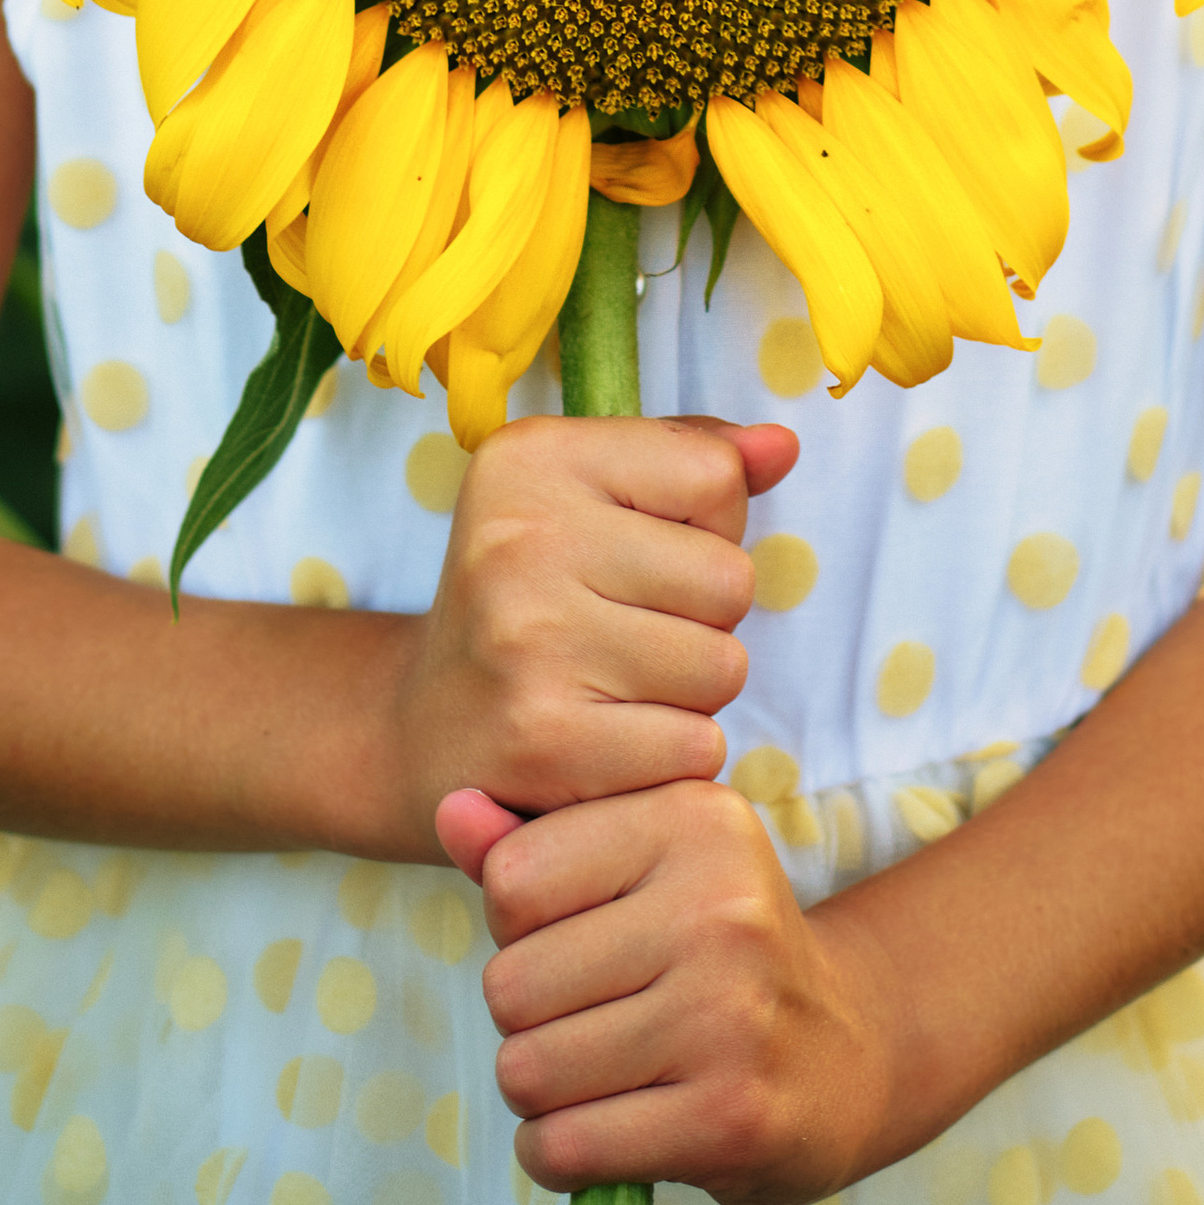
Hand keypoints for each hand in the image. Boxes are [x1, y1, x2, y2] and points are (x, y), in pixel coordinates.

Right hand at [391, 415, 797, 844]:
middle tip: (626, 634)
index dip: (705, 527)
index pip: (715, 475)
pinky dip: (669, 758)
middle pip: (731, 580)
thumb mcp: (587, 497)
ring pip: (723, 668)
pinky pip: (696, 748)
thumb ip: (689, 459)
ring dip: (692, 693)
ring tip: (617, 687)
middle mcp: (521, 539)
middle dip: (704, 619)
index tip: (635, 554)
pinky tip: (607, 743)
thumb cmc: (530, 597)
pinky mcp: (545, 741)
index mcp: (531, 459)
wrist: (420, 728)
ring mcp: (528, 641)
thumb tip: (783, 446)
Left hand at [472, 780, 891, 1204]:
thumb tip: (450, 808)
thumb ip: (533, 841)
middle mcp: (719, 907)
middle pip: (509, 986)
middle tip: (594, 1020)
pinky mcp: (730, 1118)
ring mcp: (729, 1015)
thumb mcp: (638, 868)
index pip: (512, 880)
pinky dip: (559, 1156)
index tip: (579, 939)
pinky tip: (607, 1135)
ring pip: (527, 1071)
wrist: (845, 1056)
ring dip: (541, 1094)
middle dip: (526, 1021)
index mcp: (693, 819)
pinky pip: (566, 1148)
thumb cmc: (710, 951)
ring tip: (601, 1076)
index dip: (518, 929)